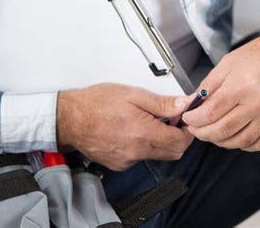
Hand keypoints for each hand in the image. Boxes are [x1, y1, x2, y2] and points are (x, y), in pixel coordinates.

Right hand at [56, 83, 193, 170]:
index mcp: (143, 133)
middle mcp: (137, 151)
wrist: (71, 118)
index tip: (185, 118)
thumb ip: (161, 102)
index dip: (188, 130)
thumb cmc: (97, 103)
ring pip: (157, 155)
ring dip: (162, 141)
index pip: (180, 141)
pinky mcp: (119, 164)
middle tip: (174, 120)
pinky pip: (141, 157)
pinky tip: (136, 130)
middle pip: (173, 153)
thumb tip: (182, 104)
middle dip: (179, 137)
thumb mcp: (133, 94)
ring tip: (152, 121)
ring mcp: (127, 160)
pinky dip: (145, 145)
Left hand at [181, 25, 259, 151]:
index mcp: (242, 85)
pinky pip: (258, 144)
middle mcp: (257, 103)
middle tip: (195, 129)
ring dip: (220, 141)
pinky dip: (242, 144)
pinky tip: (234, 136)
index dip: (194, 119)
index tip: (188, 119)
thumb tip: (193, 102)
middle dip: (203, 133)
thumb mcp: (229, 61)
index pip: (211, 111)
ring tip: (212, 132)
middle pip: (222, 130)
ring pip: (238, 141)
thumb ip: (209, 84)